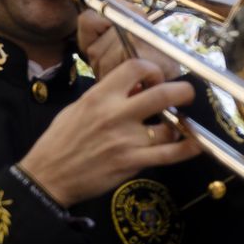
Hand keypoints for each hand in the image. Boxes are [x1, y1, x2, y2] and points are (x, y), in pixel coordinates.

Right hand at [17, 57, 198, 205]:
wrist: (48, 175)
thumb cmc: (61, 140)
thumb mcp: (79, 107)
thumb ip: (108, 95)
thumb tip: (138, 87)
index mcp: (100, 96)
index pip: (136, 67)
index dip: (153, 70)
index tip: (156, 80)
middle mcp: (115, 114)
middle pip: (163, 93)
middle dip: (183, 91)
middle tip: (185, 96)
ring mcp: (126, 140)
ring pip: (170, 126)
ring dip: (180, 125)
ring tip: (179, 126)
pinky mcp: (132, 163)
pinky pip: (170, 154)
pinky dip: (188, 148)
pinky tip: (196, 144)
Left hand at [56, 0, 182, 80]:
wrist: (167, 84)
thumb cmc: (138, 64)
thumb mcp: (110, 45)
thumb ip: (94, 28)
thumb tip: (84, 14)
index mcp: (125, 10)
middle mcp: (133, 14)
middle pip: (89, 21)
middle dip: (93, 46)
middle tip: (112, 59)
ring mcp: (138, 31)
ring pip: (96, 49)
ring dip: (103, 66)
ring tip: (121, 70)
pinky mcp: (141, 51)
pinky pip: (109, 64)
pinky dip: (113, 75)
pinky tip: (127, 76)